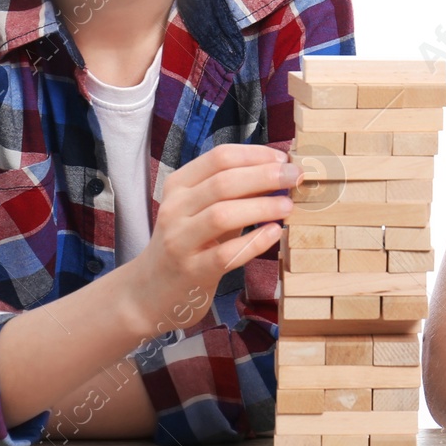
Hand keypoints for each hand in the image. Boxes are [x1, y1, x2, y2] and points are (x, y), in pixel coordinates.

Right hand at [124, 143, 301, 326]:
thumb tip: (279, 170)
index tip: (283, 159)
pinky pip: (226, 253)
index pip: (219, 158)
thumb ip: (235, 191)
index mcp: (179, 185)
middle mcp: (175, 209)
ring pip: (222, 215)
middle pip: (223, 182)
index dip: (255, 155)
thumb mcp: (204, 209)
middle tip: (295, 177)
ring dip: (261, 207)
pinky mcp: (191, 271)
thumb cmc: (189, 242)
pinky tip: (274, 233)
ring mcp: (179, 241)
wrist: (150, 290)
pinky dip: (254, 241)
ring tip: (288, 206)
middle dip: (265, 176)